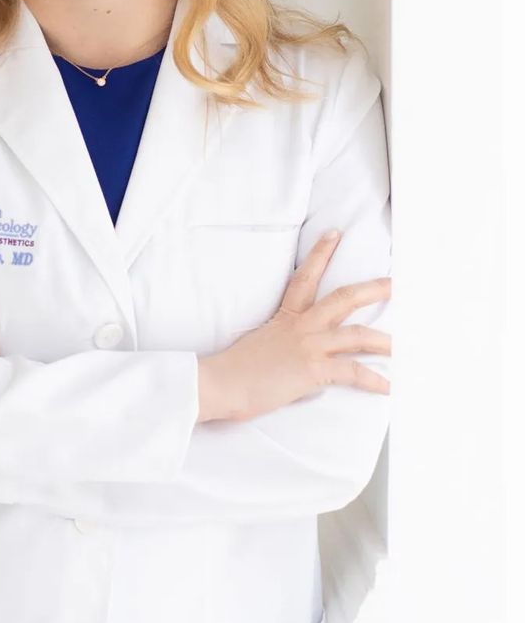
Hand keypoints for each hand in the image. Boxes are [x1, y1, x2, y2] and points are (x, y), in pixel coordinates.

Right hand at [196, 229, 392, 422]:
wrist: (220, 382)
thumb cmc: (234, 369)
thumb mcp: (261, 344)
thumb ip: (282, 341)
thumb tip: (296, 352)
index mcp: (285, 318)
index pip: (305, 278)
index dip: (321, 254)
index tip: (334, 234)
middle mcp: (300, 327)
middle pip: (343, 298)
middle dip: (372, 289)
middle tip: (394, 282)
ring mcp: (308, 346)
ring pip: (358, 334)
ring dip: (385, 341)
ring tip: (402, 346)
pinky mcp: (313, 369)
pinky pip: (353, 372)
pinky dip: (374, 381)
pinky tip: (388, 387)